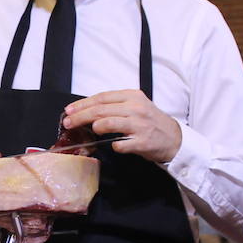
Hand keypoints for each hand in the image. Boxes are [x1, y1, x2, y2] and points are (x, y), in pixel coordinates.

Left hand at [63, 90, 181, 162]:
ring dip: (95, 128)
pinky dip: (113, 145)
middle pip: (100, 110)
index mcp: (132, 96)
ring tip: (91, 131)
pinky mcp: (142, 141)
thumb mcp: (135, 106)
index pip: (101, 97)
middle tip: (68, 123)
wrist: (173, 138)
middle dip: (80, 116)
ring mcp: (139, 125)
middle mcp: (135, 108)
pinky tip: (113, 145)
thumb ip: (115, 106)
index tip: (69, 110)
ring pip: (108, 123)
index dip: (82, 104)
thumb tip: (87, 110)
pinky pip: (120, 144)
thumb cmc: (150, 122)